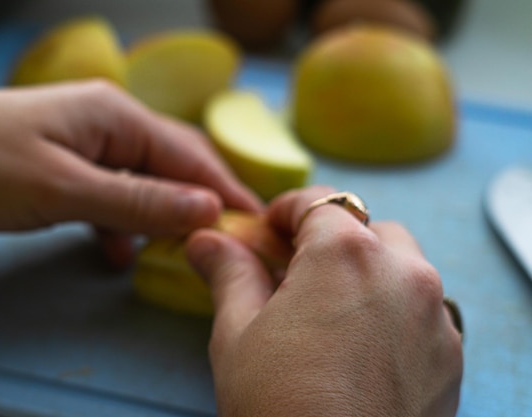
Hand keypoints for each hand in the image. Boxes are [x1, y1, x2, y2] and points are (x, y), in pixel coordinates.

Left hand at [0, 81, 260, 262]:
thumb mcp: (66, 188)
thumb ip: (139, 200)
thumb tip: (208, 208)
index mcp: (116, 115)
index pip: (188, 154)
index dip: (225, 189)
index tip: (257, 222)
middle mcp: (107, 127)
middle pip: (170, 166)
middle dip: (198, 203)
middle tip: (228, 241)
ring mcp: (84, 151)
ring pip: (141, 187)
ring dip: (158, 219)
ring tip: (179, 252)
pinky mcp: (63, 175)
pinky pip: (108, 200)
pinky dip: (119, 226)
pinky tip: (118, 254)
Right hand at [186, 186, 462, 416]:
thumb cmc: (277, 406)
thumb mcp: (237, 334)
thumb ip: (229, 273)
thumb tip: (206, 240)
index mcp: (345, 254)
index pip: (319, 203)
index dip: (287, 211)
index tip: (269, 231)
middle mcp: (403, 272)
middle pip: (367, 230)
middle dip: (332, 241)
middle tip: (296, 273)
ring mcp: (435, 315)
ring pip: (402, 266)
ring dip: (367, 273)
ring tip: (329, 313)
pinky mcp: (451, 355)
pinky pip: (423, 310)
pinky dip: (394, 311)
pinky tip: (362, 348)